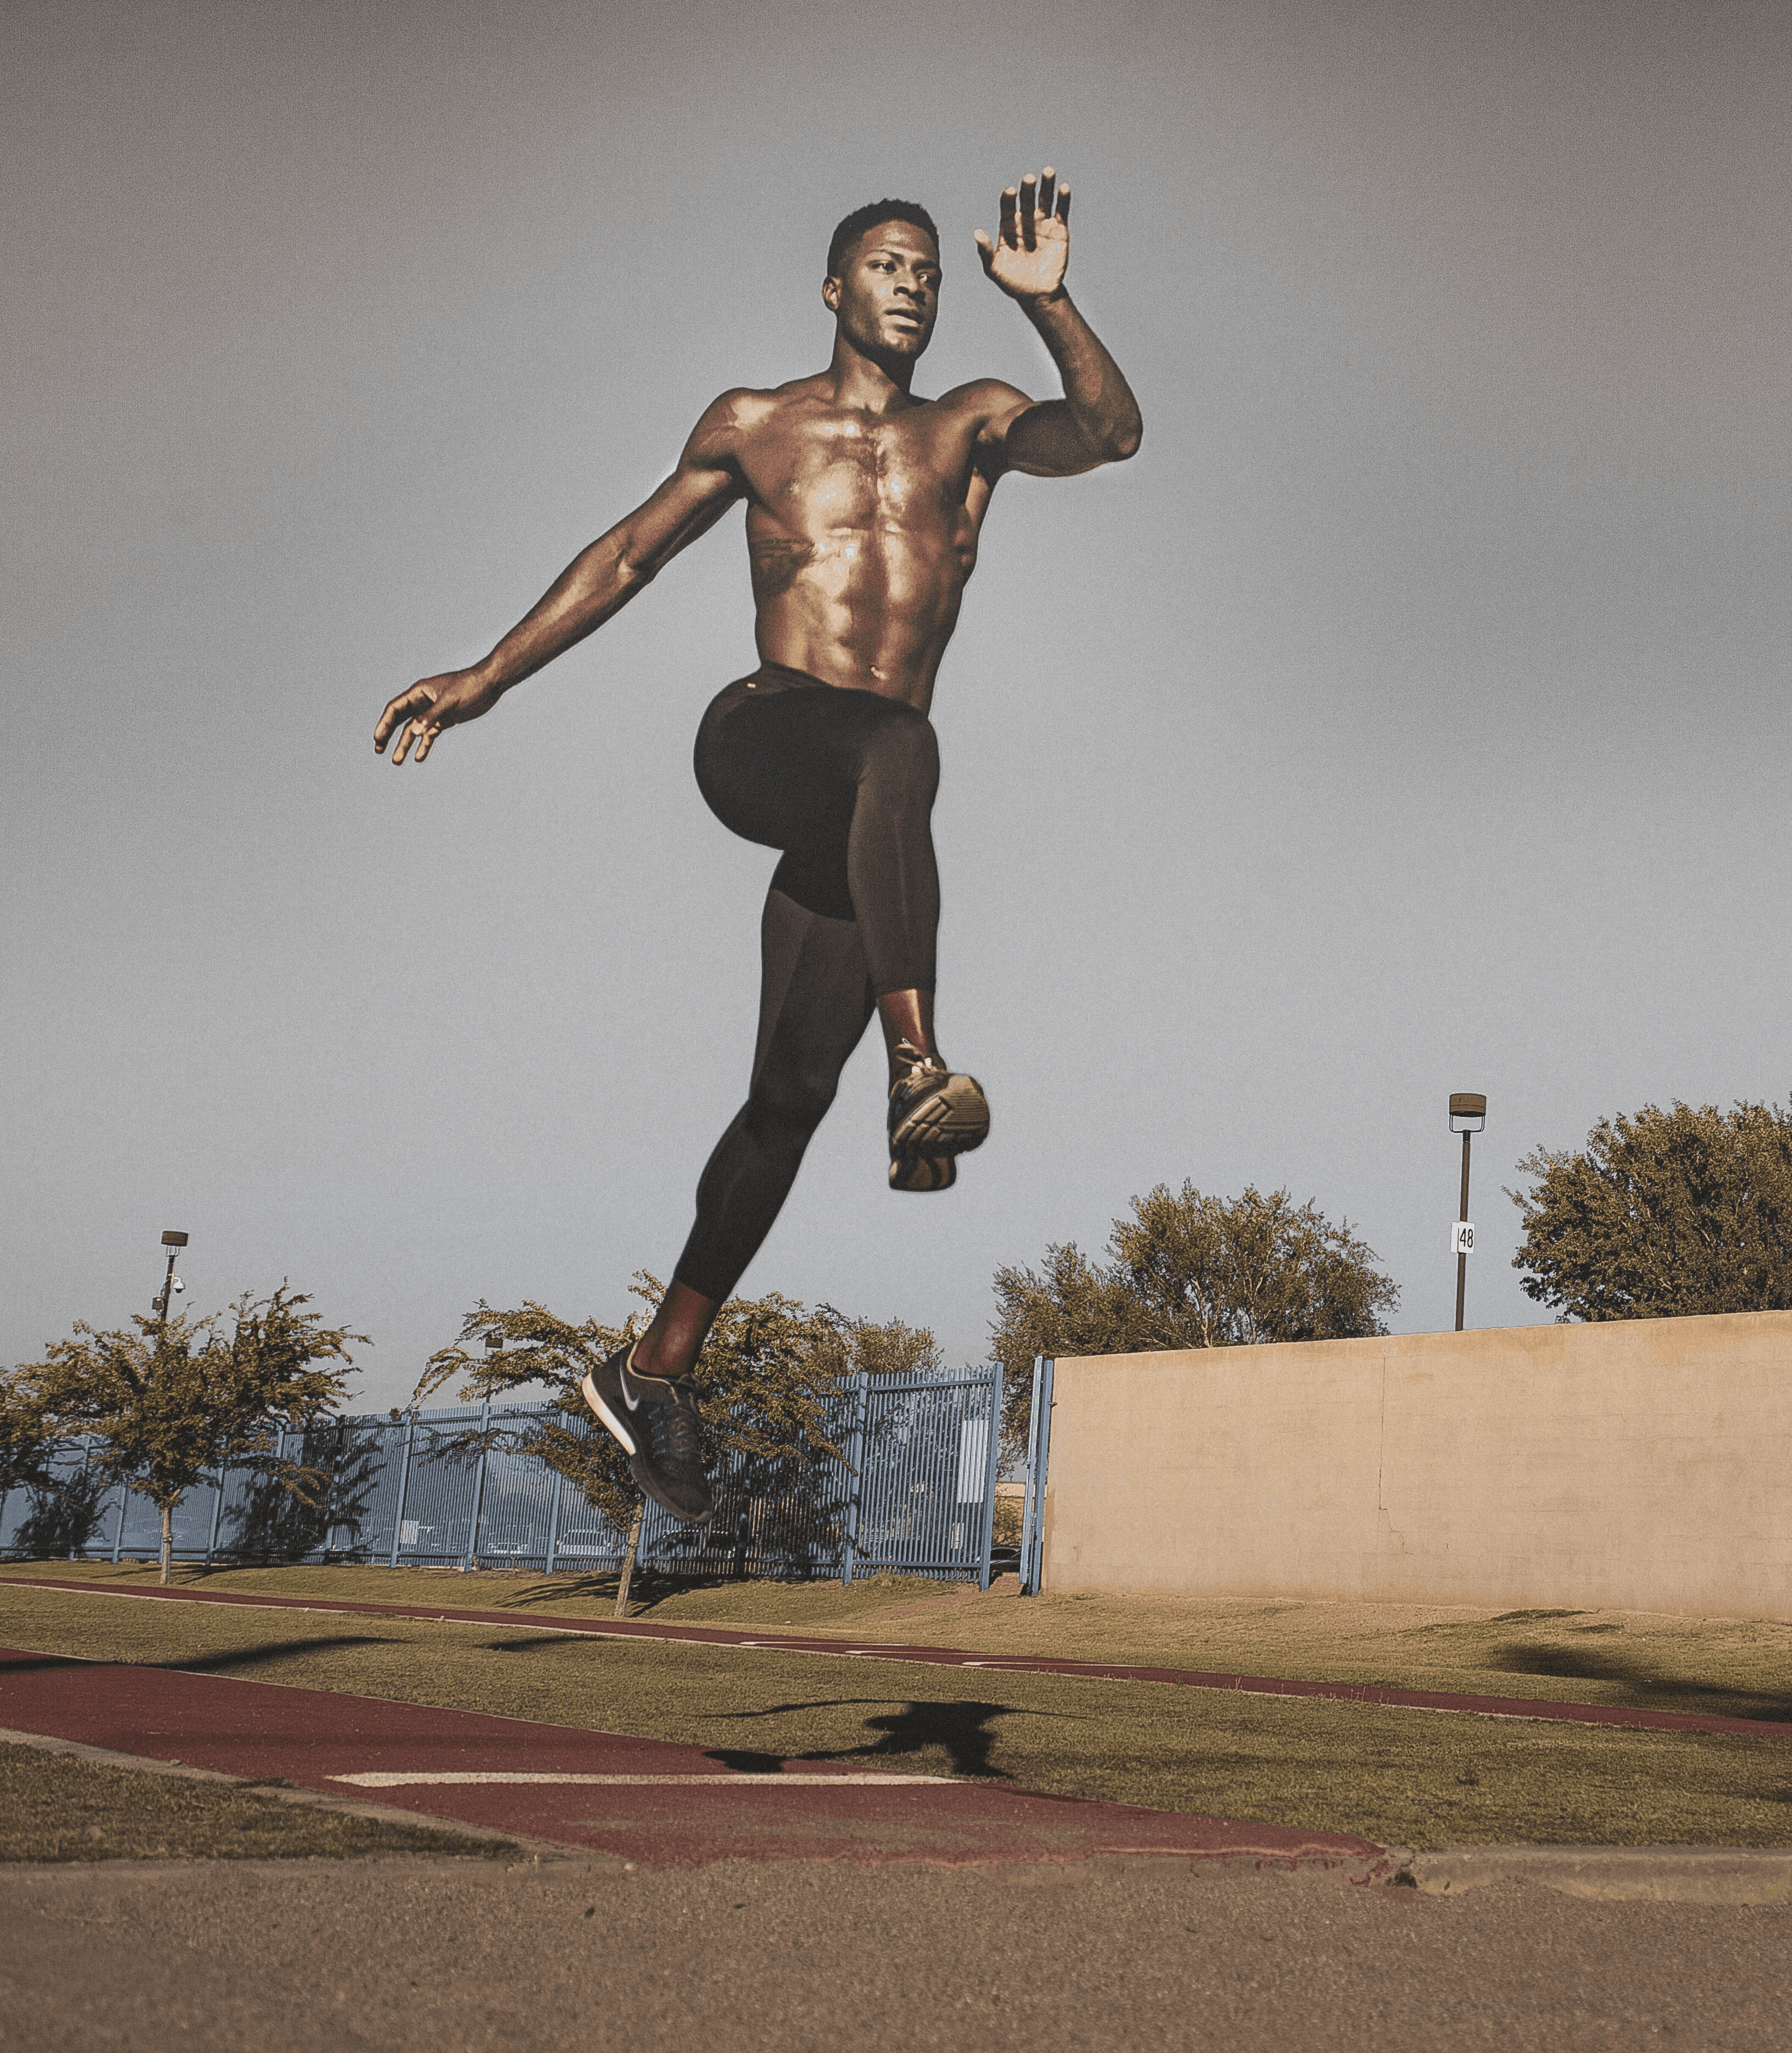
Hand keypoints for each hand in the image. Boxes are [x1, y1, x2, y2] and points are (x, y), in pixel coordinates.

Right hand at [373, 668, 500, 763]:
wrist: (489, 684)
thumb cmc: (469, 686)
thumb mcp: (450, 701)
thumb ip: (432, 716)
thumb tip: (415, 732)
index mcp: (420, 692)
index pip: (395, 708)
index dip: (384, 723)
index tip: (377, 738)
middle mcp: (423, 701)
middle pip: (400, 720)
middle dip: (388, 734)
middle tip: (378, 749)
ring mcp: (433, 711)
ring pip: (414, 730)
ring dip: (405, 744)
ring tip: (397, 761)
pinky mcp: (445, 719)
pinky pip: (430, 734)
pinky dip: (424, 745)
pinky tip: (418, 758)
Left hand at [974, 168, 1069, 302]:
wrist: (1037, 296)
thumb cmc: (1012, 283)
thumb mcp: (994, 270)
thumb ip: (985, 252)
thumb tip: (976, 232)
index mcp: (1008, 227)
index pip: (1007, 207)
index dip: (1008, 199)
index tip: (1010, 193)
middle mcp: (1025, 221)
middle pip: (1026, 199)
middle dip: (1027, 189)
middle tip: (1028, 179)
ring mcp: (1043, 224)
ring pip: (1045, 200)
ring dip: (1046, 185)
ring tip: (1047, 172)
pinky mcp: (1059, 229)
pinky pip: (1061, 211)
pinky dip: (1063, 200)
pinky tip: (1063, 188)